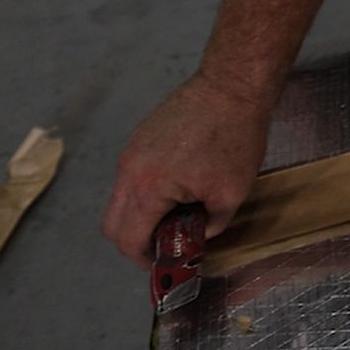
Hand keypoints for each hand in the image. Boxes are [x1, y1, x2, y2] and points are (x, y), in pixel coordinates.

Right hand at [101, 70, 271, 265]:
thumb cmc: (236, 138)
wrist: (232, 85)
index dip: (143, 260)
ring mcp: (130, 151)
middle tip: (164, 245)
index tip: (162, 263)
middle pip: (113, 224)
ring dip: (140, 215)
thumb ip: (210, 225)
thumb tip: (198, 238)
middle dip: (135, 242)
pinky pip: (131, 177)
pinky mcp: (139, 137)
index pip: (128, 239)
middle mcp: (129, 171)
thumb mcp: (232, 193)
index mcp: (148, 188)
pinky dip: (144, 192)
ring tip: (175, 215)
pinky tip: (176, 188)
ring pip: (120, 199)